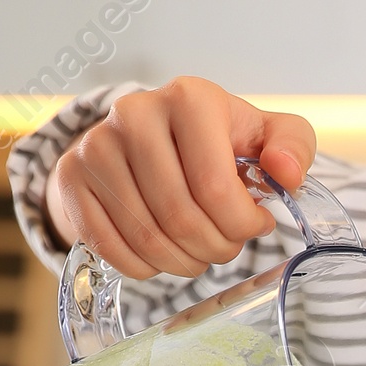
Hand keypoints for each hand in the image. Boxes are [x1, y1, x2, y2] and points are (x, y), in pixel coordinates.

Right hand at [44, 74, 316, 278]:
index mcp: (190, 98)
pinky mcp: (72, 177)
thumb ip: (292, 147)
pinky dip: (144, 267)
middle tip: (225, 248)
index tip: (254, 226)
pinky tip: (162, 255)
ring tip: (198, 252)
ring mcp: (96, 145)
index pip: (216, 189)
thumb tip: (287, 174)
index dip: (241, 225)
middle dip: (214, 249)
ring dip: (183, 262)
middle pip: (181, 218)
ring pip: (147, 239)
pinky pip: (112, 248)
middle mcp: (136, 113)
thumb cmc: (213, 142)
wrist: (141, 137)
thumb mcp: (263, 134)